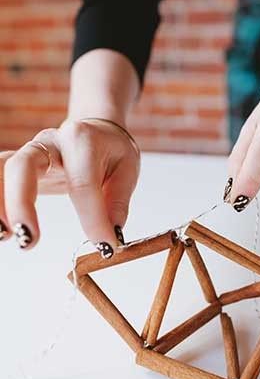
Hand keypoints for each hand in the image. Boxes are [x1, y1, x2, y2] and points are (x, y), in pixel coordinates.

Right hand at [0, 118, 139, 252]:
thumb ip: (118, 202)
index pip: (83, 183)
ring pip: (3, 170)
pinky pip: (0, 177)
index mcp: (81, 140)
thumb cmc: (111, 151)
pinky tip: (6, 231)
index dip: (92, 218)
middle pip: (23, 167)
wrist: (95, 130)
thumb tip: (111, 235)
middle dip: (21, 204)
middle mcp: (49, 142)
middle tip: (29, 240)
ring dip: (0, 203)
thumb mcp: (127, 170)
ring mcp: (30, 152)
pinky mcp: (20, 164)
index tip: (105, 247)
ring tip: (7, 237)